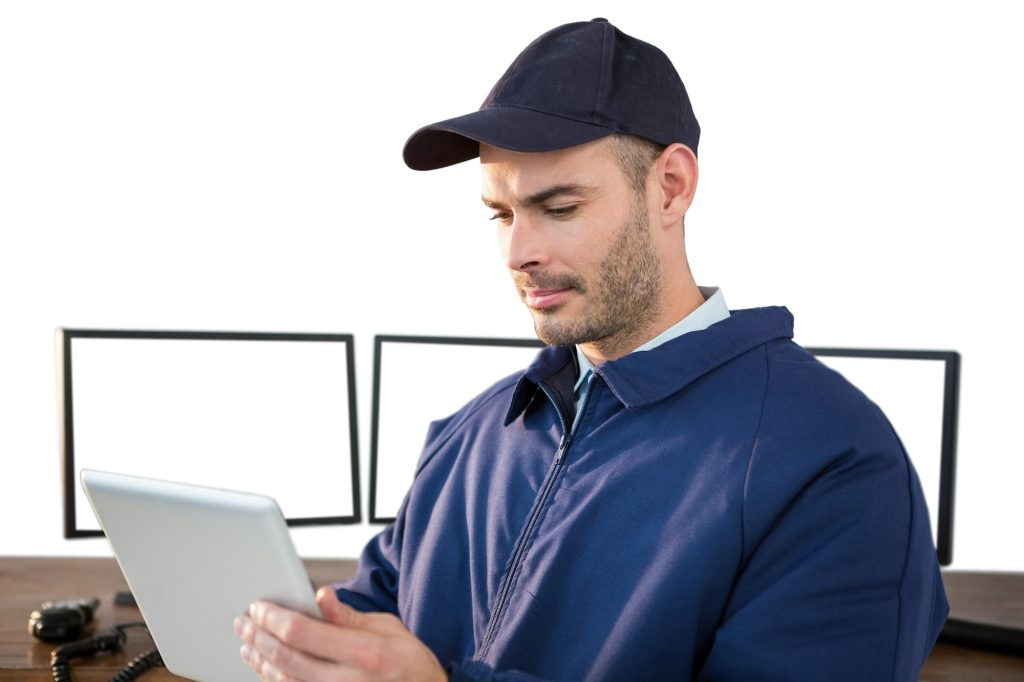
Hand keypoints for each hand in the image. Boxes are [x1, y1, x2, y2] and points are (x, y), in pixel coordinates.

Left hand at [235, 586, 446, 681]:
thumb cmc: (408, 663)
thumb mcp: (388, 628)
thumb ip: (348, 616)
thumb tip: (321, 595)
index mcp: (364, 653)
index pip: (303, 633)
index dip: (274, 618)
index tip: (260, 607)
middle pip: (286, 658)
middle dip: (259, 637)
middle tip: (243, 622)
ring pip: (284, 681)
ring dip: (260, 660)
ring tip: (248, 643)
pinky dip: (274, 679)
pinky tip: (266, 667)